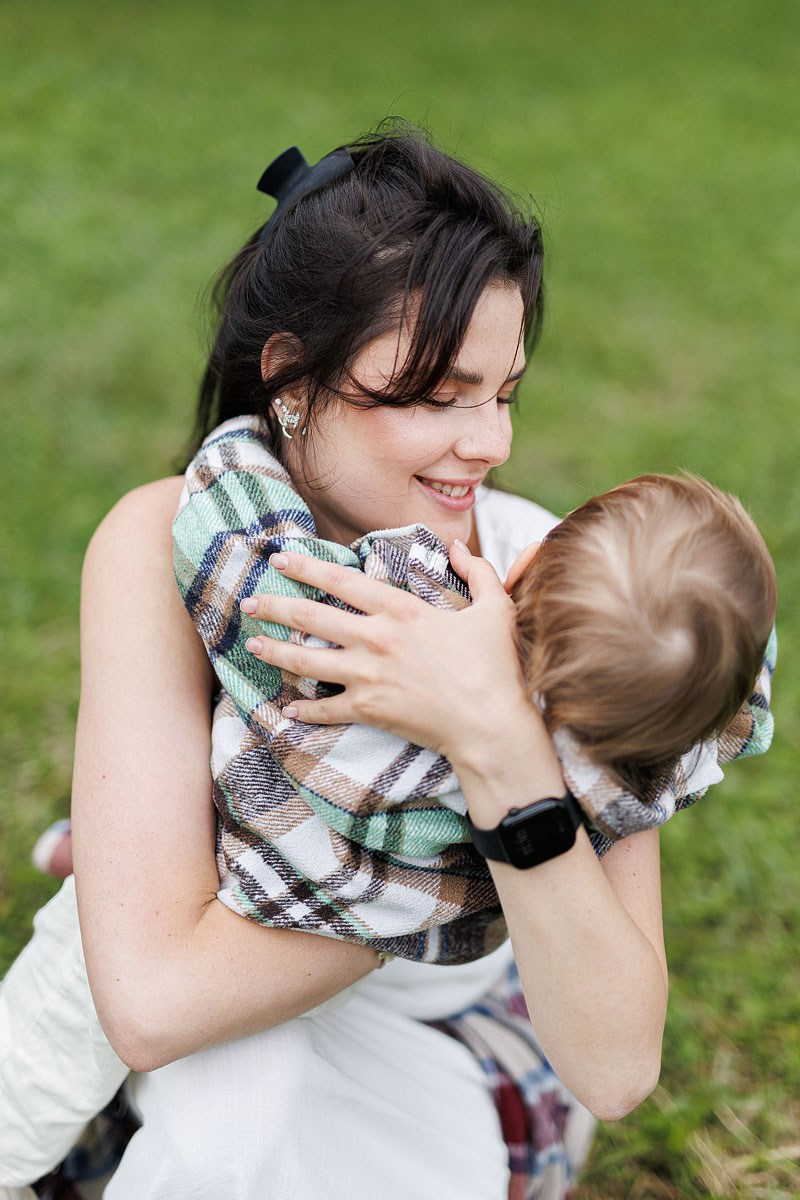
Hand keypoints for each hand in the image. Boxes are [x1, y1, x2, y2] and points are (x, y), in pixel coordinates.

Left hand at [241, 541, 530, 759]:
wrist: (490, 724)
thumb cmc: (495, 667)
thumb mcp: (496, 609)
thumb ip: (477, 571)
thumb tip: (457, 546)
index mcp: (401, 610)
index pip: (341, 580)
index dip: (306, 567)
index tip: (280, 559)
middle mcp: (376, 638)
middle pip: (311, 617)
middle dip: (275, 606)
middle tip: (250, 601)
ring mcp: (368, 675)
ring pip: (307, 660)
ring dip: (275, 650)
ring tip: (252, 643)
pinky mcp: (369, 709)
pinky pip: (326, 708)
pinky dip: (305, 710)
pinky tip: (288, 709)